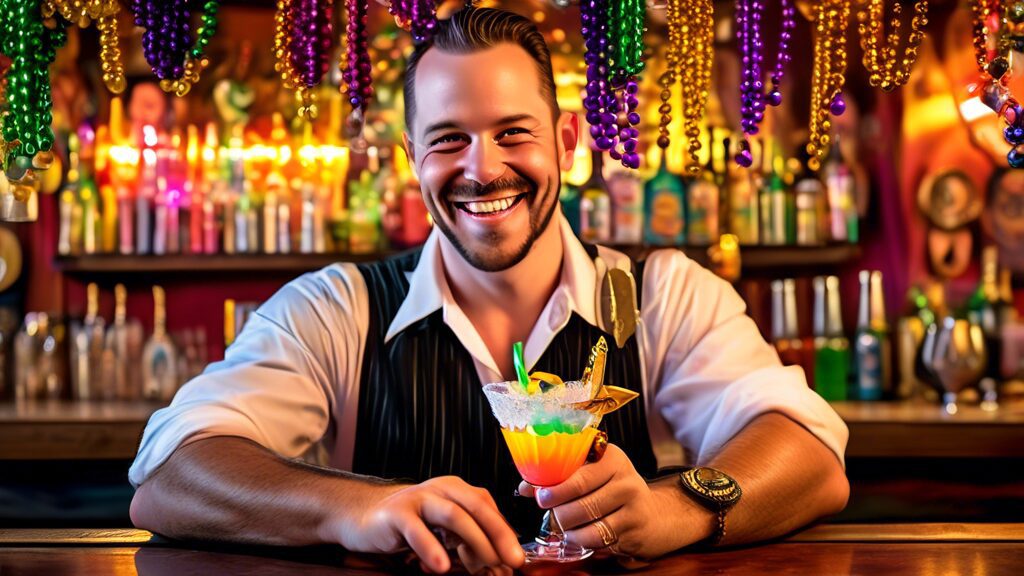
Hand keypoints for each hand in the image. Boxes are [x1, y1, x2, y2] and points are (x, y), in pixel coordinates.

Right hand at [337, 476, 523, 573]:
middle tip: (514, 560)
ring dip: (475, 540)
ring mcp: (419, 498)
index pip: (489, 508)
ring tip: (487, 564)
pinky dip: (430, 548)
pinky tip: (440, 566)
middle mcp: (441, 489)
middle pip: (478, 507)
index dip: (505, 533)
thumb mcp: (444, 531)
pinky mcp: (397, 514)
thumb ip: (468, 541)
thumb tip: (498, 563)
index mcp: (457, 490)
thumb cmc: (410, 525)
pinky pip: (416, 530)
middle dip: (500, 534)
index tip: (516, 558)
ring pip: (454, 515)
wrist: (365, 517)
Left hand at [518, 444, 712, 558]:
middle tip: (549, 513)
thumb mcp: (592, 476)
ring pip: (586, 521)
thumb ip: (559, 477)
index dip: (553, 486)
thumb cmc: (614, 491)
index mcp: (610, 457)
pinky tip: (577, 536)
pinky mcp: (634, 528)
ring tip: (562, 527)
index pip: (576, 473)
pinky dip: (581, 540)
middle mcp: (624, 477)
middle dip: (557, 510)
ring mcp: (632, 504)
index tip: (538, 495)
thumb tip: (524, 487)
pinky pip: (597, 538)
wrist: (655, 515)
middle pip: (579, 498)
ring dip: (567, 528)